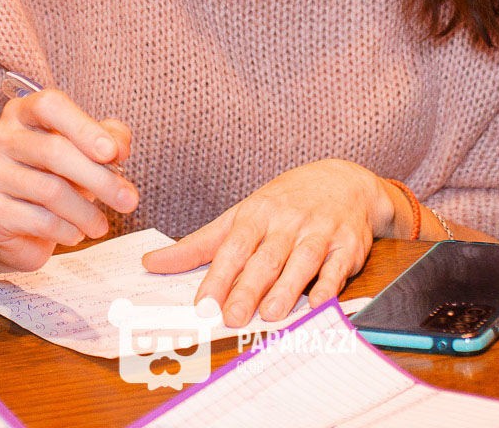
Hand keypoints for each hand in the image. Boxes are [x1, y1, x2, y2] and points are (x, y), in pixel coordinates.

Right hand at [0, 89, 138, 272]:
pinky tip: (75, 233)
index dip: (84, 127)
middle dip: (99, 178)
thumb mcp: (85, 152)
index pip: (49, 105)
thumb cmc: (53, 178)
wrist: (13, 227)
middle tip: (129, 201)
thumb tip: (120, 146)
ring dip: (86, 212)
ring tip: (101, 225)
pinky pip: (37, 220)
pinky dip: (66, 230)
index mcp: (22, 112)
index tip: (114, 154)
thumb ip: (108, 139)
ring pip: (49, 190)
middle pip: (54, 151)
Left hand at [142, 159, 396, 325]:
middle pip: (266, 258)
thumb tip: (151, 262)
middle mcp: (287, 221)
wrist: (344, 181)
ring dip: (287, 289)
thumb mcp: (242, 214)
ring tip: (272, 315)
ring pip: (301, 261)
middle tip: (233, 318)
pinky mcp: (347, 245)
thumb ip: (199, 244)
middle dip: (249, 289)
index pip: (233, 247)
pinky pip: (337, 267)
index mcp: (257, 214)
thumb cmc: (285, 202)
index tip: (203, 304)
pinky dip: (329, 286)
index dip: (219, 276)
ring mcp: (319, 231)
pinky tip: (318, 304)